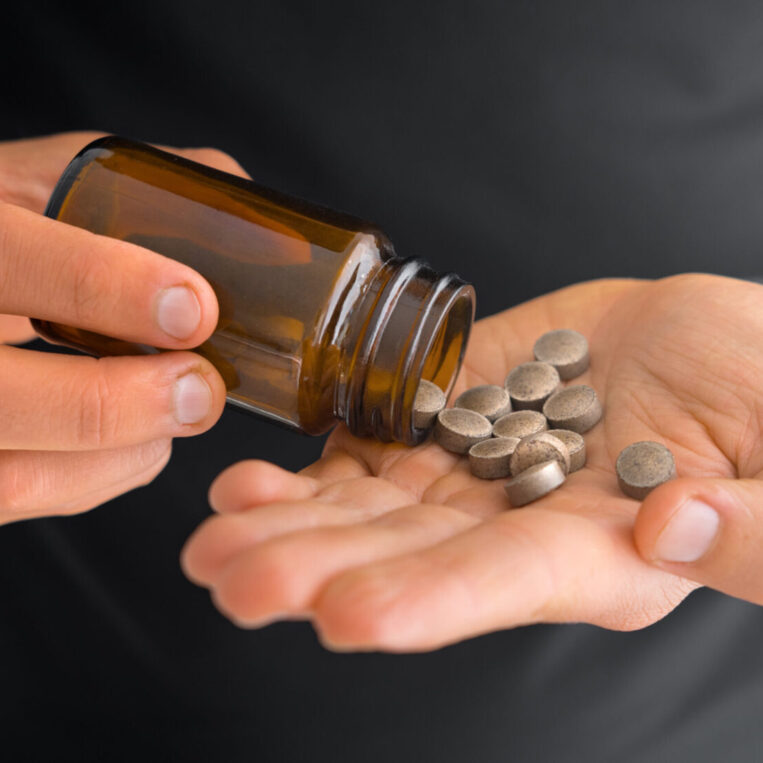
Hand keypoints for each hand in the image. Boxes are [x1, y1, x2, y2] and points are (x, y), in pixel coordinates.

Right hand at [0, 132, 247, 522]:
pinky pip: (24, 495)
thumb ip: (135, 192)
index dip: (106, 286)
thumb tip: (255, 227)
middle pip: (7, 397)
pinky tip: (142, 443)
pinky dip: (100, 478)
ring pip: (17, 475)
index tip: (195, 307)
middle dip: (125, 404)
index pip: (13, 258)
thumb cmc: (6, 235)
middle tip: (203, 390)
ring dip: (122, 454)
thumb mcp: (44, 184)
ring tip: (181, 414)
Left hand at [181, 274, 762, 650]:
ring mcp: (477, 468)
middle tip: (228, 577)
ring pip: (373, 504)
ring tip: (215, 530)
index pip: (503, 585)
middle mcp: (517, 524)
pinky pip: (377, 444)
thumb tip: (670, 524)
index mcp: (601, 554)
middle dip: (317, 566)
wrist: (704, 343)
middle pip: (408, 552)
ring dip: (292, 518)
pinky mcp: (453, 412)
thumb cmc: (761, 402)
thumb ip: (752, 523)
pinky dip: (319, 460)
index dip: (428, 600)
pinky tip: (257, 478)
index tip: (344, 614)